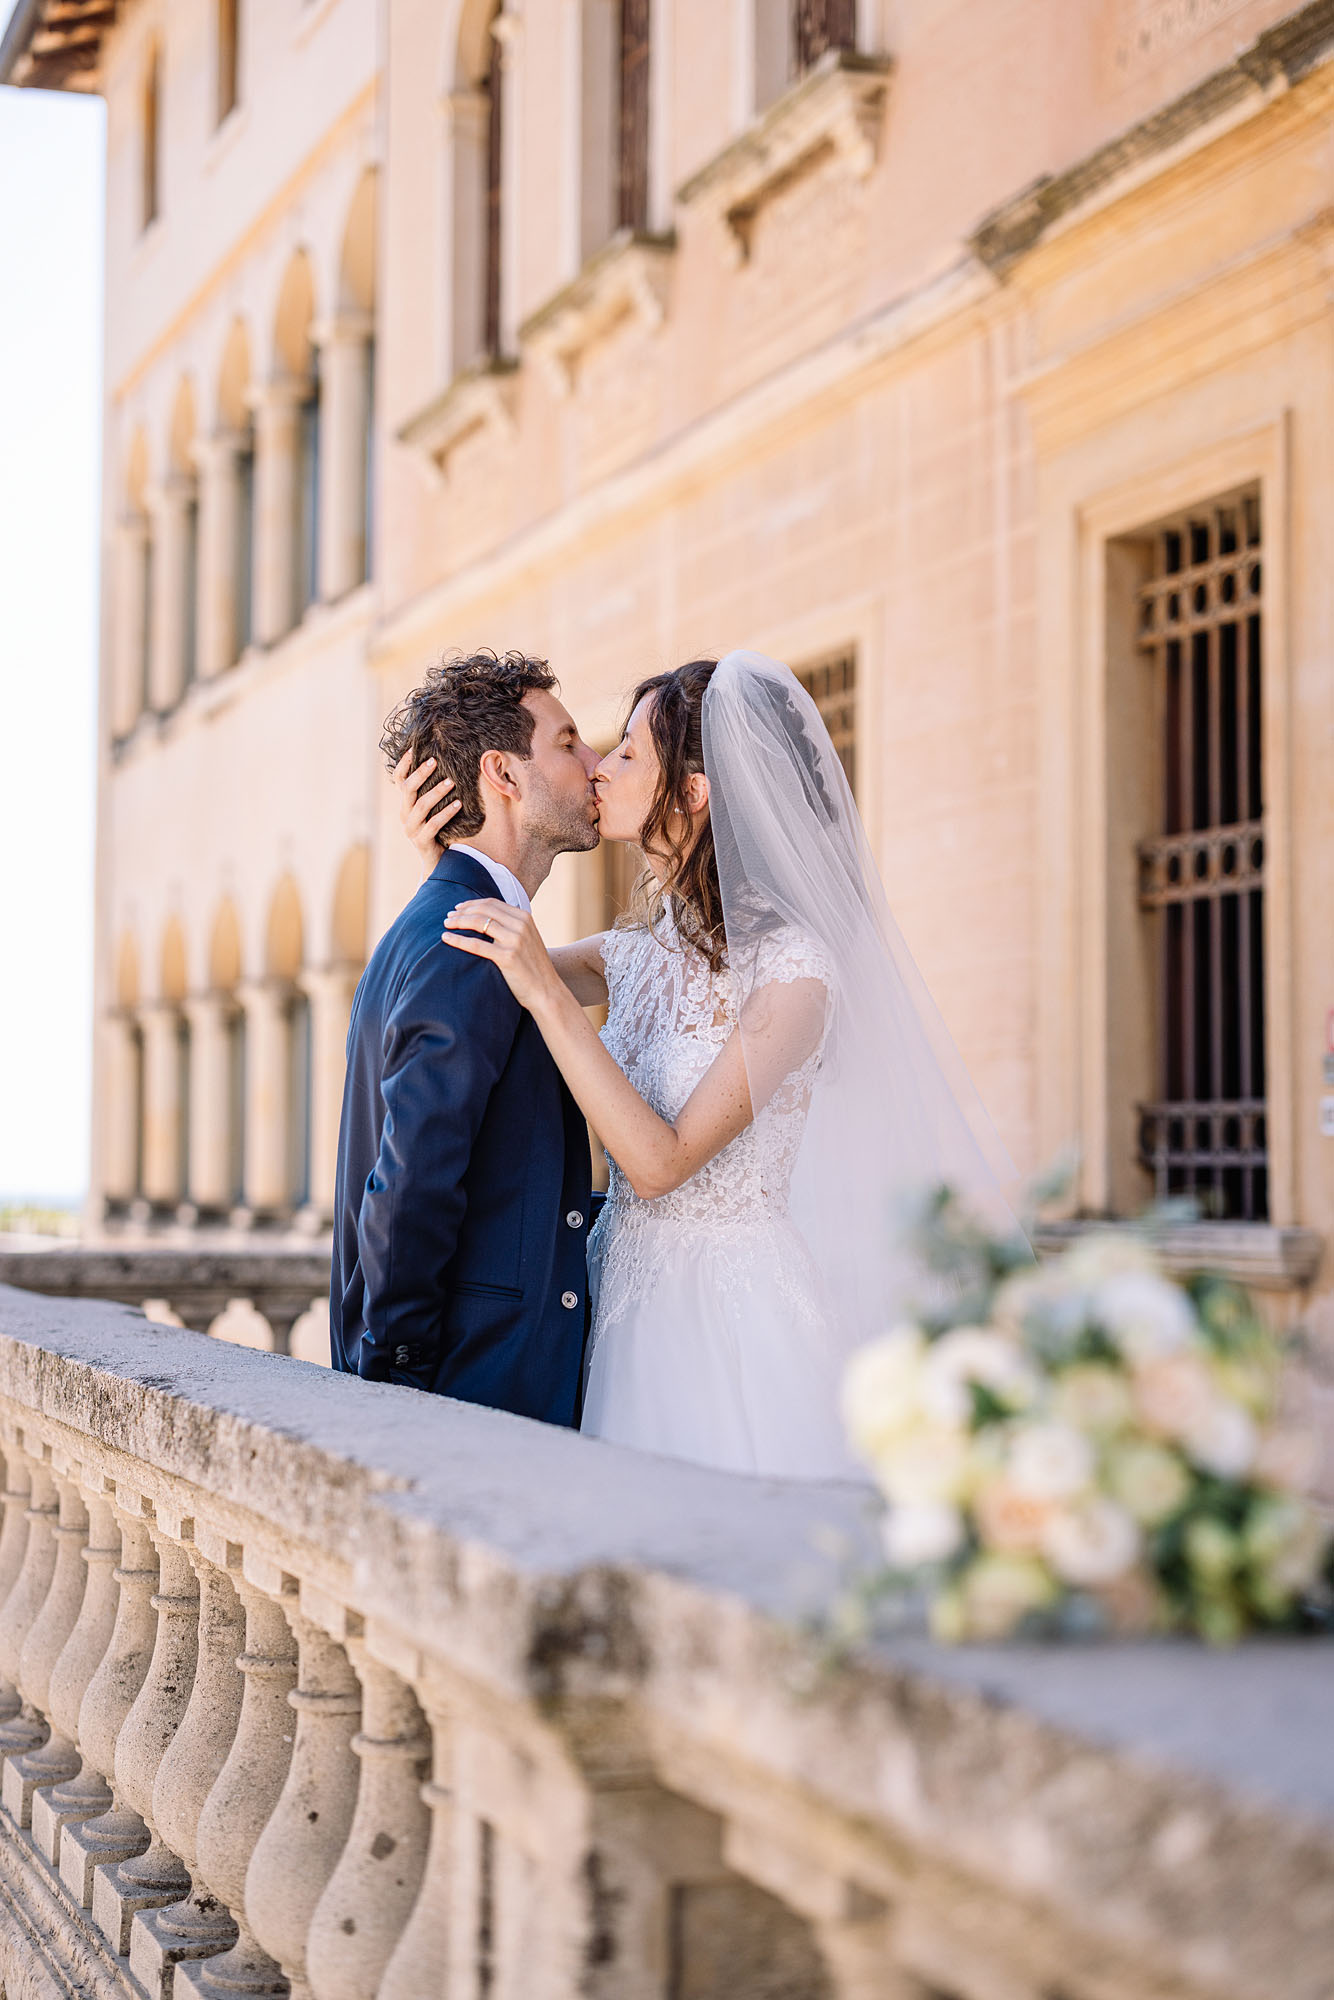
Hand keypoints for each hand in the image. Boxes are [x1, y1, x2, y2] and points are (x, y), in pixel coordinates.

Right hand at [395, 752, 461, 880]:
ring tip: (451, 782)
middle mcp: (405, 815)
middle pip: (408, 790)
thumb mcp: (434, 810)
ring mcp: (412, 829)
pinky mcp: (422, 842)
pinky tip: (458, 803)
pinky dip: (446, 812)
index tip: (413, 748)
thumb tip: (447, 765)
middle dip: (421, 773)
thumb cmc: (440, 831)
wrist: (438, 863)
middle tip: (435, 760)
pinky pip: (434, 824)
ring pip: (421, 806)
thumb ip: (434, 792)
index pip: (399, 781)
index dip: (404, 765)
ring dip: (436, 792)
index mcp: (406, 805)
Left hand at [441, 900, 560, 1012]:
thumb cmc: (533, 968)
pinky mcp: (507, 957)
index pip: (492, 903)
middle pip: (484, 910)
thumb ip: (513, 927)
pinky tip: (446, 938)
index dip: (472, 904)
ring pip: (478, 923)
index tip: (458, 908)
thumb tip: (489, 919)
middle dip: (462, 911)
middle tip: (448, 917)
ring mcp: (514, 940)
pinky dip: (458, 940)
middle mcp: (521, 925)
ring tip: (446, 925)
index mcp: (524, 918)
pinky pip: (476, 944)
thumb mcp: (528, 940)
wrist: (546, 991)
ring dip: (458, 922)